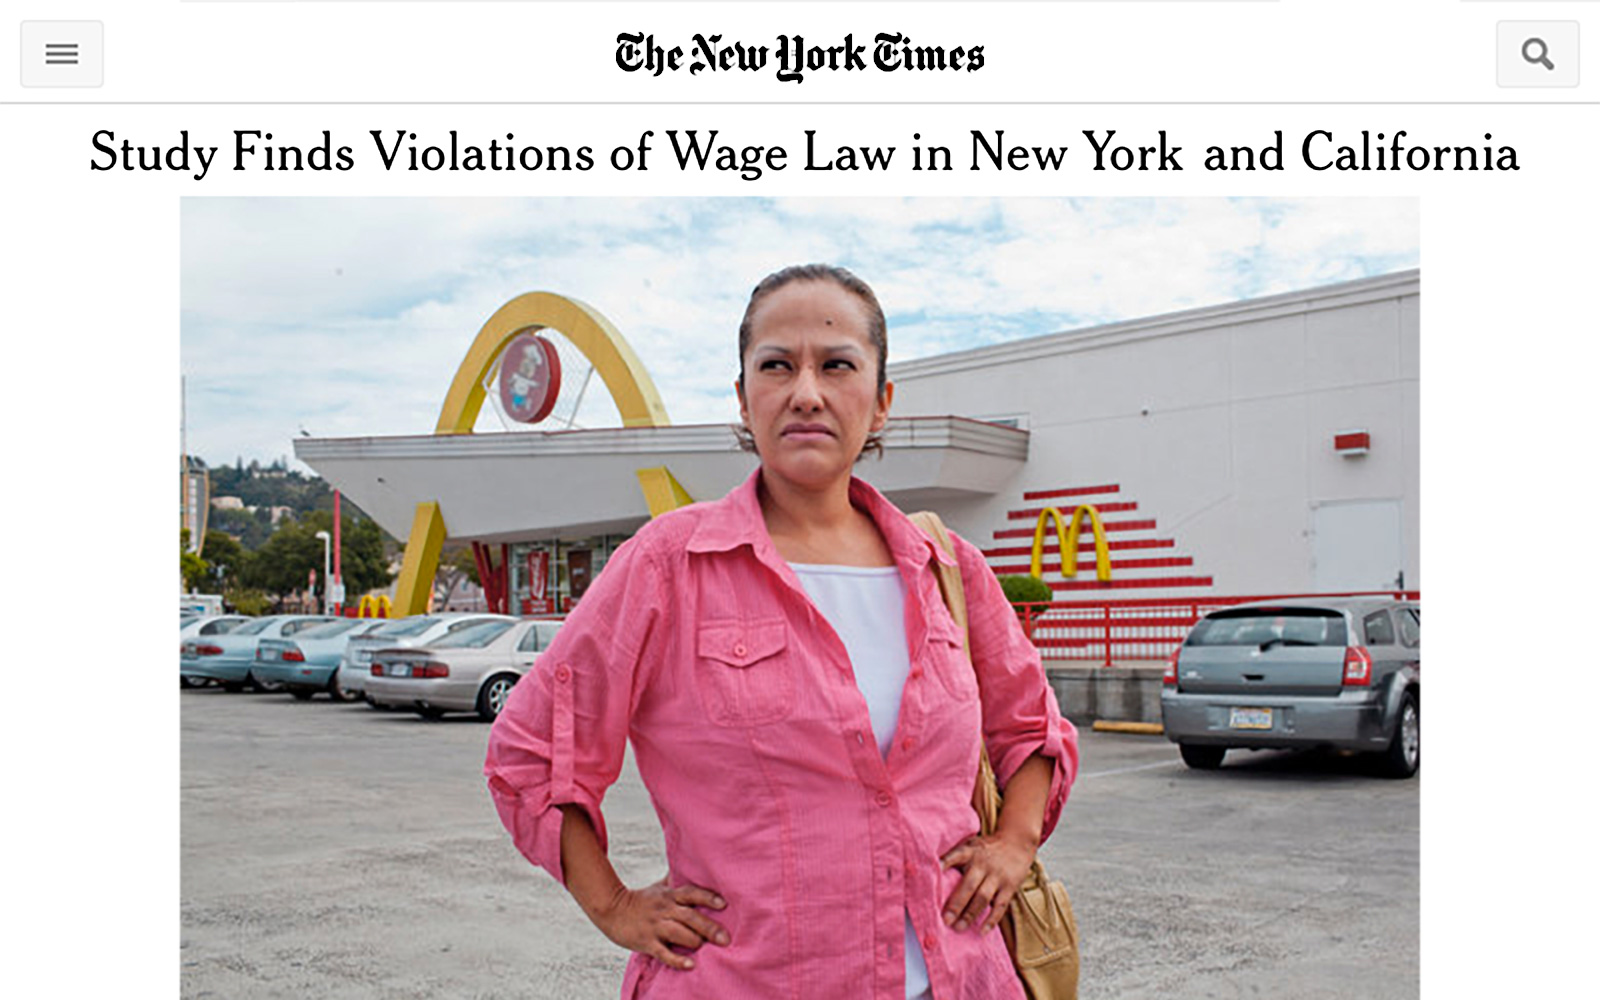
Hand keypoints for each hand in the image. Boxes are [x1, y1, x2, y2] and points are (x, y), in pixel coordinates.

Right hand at [591, 876, 730, 970]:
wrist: (611, 910)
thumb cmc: (641, 899)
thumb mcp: (659, 887)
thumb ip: (676, 880)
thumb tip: (694, 866)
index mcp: (669, 896)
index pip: (691, 893)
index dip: (707, 898)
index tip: (723, 904)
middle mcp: (664, 909)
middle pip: (689, 916)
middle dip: (709, 927)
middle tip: (725, 938)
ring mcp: (655, 926)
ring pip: (678, 933)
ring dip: (694, 940)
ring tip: (705, 947)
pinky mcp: (646, 942)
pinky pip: (663, 953)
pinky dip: (677, 960)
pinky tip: (690, 965)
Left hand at [939, 831, 1036, 932]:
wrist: (1016, 842)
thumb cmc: (986, 848)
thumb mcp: (970, 845)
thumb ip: (955, 857)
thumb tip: (931, 871)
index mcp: (970, 852)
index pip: (956, 856)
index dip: (945, 862)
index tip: (935, 870)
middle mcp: (983, 864)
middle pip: (969, 885)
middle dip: (956, 904)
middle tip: (945, 920)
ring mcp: (997, 876)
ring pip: (983, 898)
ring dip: (970, 915)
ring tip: (958, 928)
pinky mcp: (1009, 887)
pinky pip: (1000, 906)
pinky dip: (991, 920)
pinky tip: (982, 931)